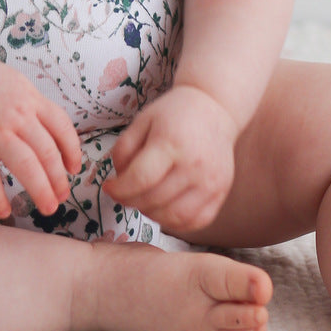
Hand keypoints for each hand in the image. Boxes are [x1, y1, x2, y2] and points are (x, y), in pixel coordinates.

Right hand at [0, 53, 81, 220]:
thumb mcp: (14, 83)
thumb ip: (31, 107)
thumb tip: (47, 137)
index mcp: (29, 99)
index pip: (62, 127)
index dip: (72, 151)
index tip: (73, 169)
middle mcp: (15, 115)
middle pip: (47, 152)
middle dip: (59, 179)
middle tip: (62, 197)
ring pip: (26, 165)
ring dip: (40, 190)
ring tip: (48, 208)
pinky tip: (4, 211)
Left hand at [102, 84, 238, 234]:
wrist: (215, 108)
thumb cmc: (174, 113)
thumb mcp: (142, 121)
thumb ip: (123, 150)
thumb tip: (118, 182)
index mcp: (172, 143)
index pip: (140, 179)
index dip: (119, 189)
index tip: (109, 187)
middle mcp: (194, 166)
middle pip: (154, 200)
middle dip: (131, 201)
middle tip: (124, 193)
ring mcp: (211, 182)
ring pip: (174, 217)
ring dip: (151, 214)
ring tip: (143, 200)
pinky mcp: (221, 193)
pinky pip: (195, 221)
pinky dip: (175, 222)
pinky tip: (164, 207)